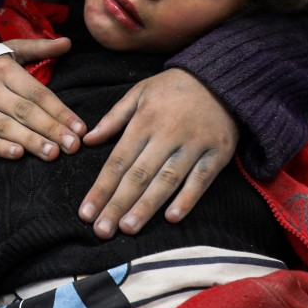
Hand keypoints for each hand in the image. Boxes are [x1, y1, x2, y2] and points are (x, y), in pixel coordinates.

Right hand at [0, 37, 84, 159]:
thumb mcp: (8, 51)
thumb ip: (38, 48)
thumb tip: (67, 42)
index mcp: (1, 68)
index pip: (37, 93)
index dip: (60, 111)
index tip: (80, 128)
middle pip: (24, 111)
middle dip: (52, 130)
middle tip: (73, 146)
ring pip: (5, 127)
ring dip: (31, 142)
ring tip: (53, 154)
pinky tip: (18, 155)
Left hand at [78, 68, 237, 238]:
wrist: (221, 77)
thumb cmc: (174, 87)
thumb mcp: (139, 92)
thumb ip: (113, 118)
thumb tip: (87, 141)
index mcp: (144, 121)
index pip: (118, 161)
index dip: (101, 188)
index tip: (86, 212)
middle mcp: (166, 135)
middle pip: (138, 175)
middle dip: (117, 205)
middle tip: (101, 231)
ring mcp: (193, 145)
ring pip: (166, 180)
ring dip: (146, 206)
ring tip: (127, 228)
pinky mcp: (217, 153)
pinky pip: (201, 179)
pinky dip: (187, 198)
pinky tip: (172, 218)